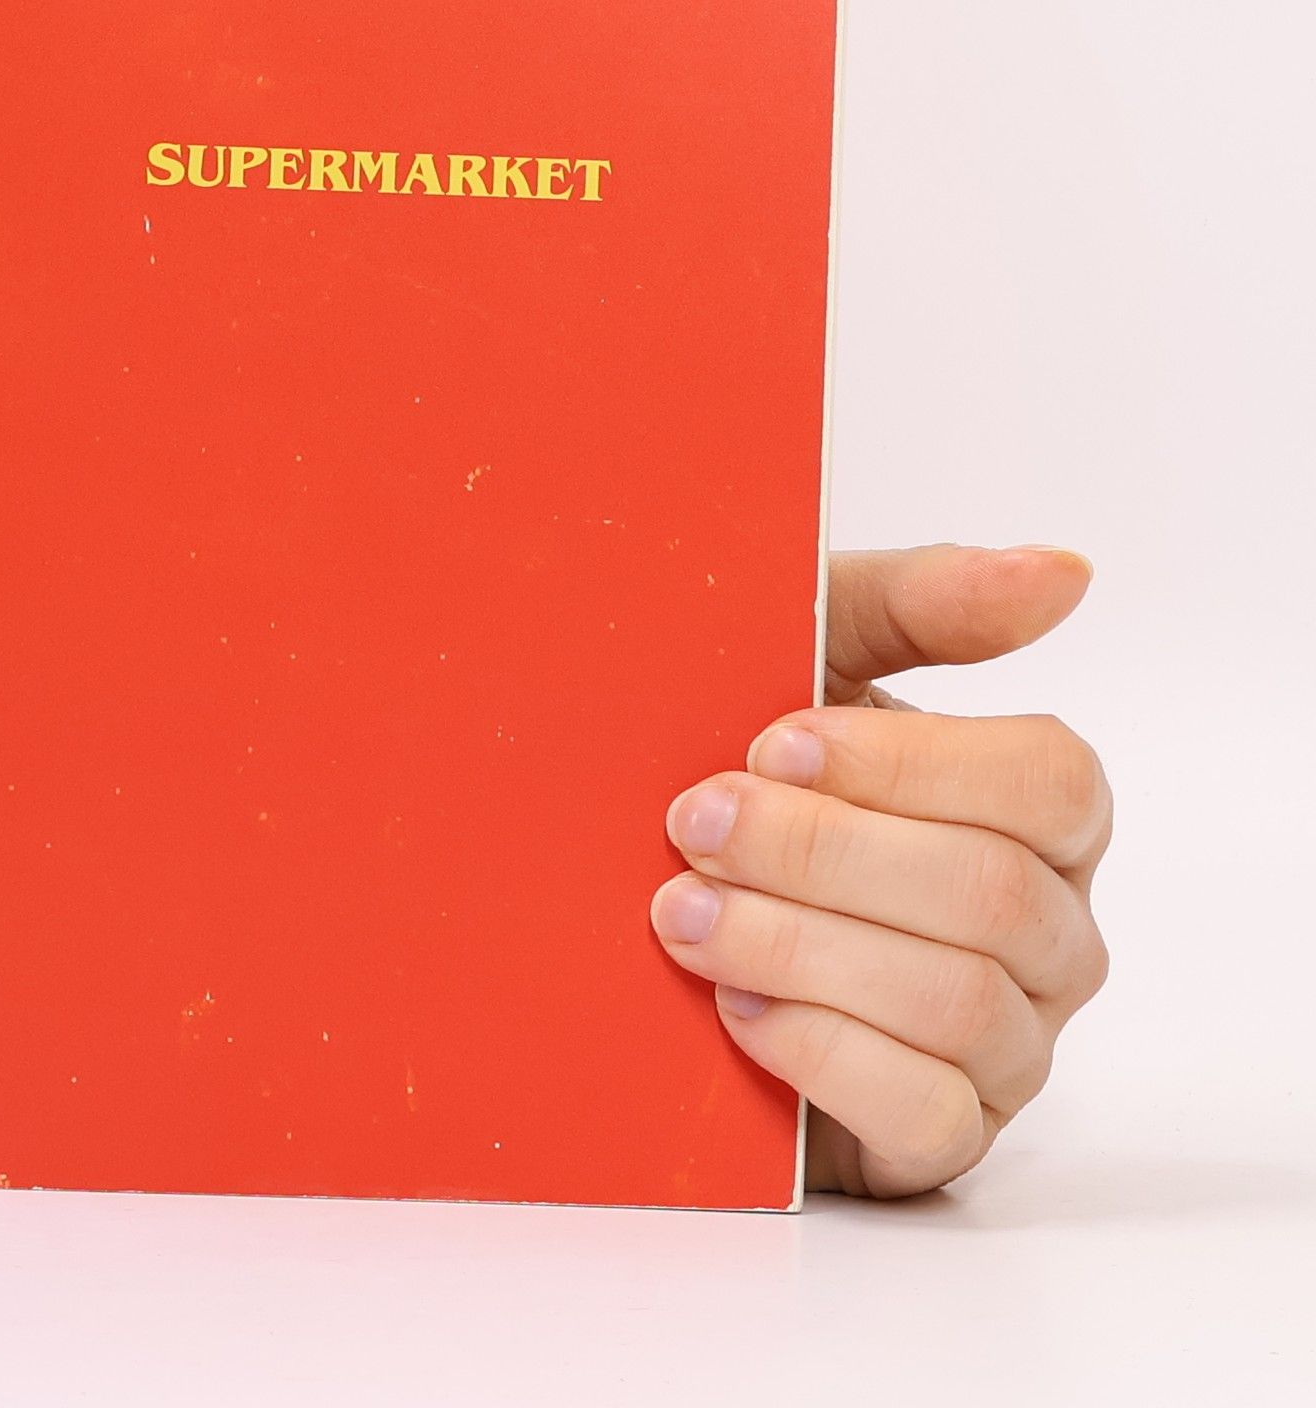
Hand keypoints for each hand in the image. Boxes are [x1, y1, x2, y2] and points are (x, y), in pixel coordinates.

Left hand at [649, 543, 1110, 1197]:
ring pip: (957, 1003)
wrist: (644, 902)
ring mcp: (1008, 1041)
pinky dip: (818, 1054)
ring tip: (680, 914)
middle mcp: (1048, 928)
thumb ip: (925, 602)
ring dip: (796, 945)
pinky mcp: (942, 1133)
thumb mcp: (814, 654)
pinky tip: (732, 1006)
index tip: (769, 741)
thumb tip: (1061, 571)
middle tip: (691, 824)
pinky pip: (928, 1116)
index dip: (906, 763)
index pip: (1048, 781)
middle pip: (993, 893)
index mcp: (1039, 811)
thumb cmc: (752, 766)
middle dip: (818, 853)